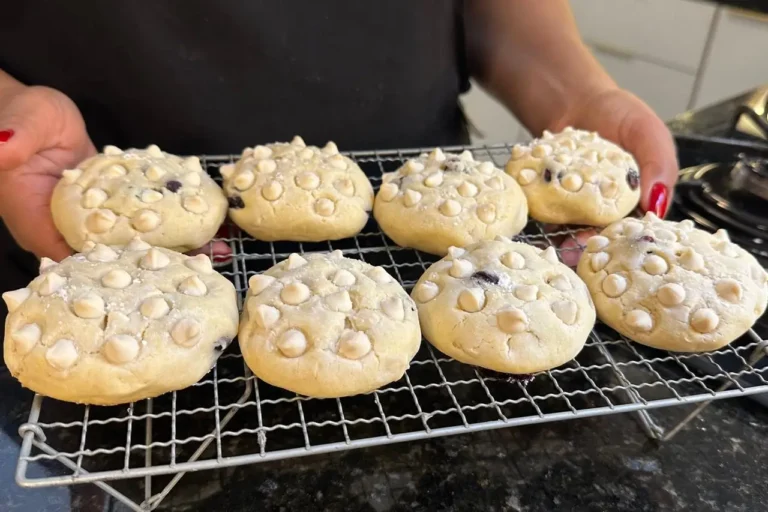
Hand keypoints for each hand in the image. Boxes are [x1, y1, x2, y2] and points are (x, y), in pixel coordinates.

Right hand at [0, 85, 231, 262]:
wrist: (33, 113)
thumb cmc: (17, 117)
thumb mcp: (18, 125)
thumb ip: (12, 140)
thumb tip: (4, 147)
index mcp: (40, 224)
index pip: (76, 262)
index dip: (114, 272)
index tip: (156, 274)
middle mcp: (68, 230)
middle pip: (114, 260)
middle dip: (158, 264)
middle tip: (202, 265)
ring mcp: (94, 220)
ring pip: (135, 241)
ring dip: (172, 245)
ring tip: (214, 247)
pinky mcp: (114, 206)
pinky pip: (143, 219)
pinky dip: (169, 222)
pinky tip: (202, 222)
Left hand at [549, 87, 677, 265]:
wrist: (576, 101)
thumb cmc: (620, 114)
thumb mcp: (648, 133)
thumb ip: (658, 166)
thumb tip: (657, 206)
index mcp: (640, 198)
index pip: (639, 226)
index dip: (628, 239)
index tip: (617, 245)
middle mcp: (611, 207)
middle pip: (605, 235)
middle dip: (595, 246)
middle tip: (582, 248)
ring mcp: (580, 205)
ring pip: (577, 231)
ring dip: (568, 241)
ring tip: (561, 247)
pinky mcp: (555, 198)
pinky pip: (551, 215)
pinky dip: (547, 223)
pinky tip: (542, 229)